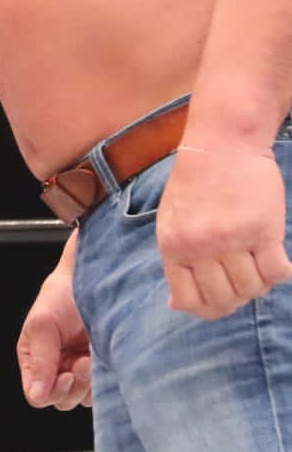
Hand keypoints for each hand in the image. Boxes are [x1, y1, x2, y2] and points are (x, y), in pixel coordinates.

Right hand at [16, 264, 91, 410]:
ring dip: (89, 382)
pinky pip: (101, 392)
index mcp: (33, 359)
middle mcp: (54, 369)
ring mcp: (78, 372)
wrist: (96, 282)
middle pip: (60, 400)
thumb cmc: (63, 295)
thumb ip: (39, 360)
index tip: (67, 373)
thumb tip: (36, 396)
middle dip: (73, 385)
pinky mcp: (100, 372)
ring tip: (92, 355)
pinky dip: (103, 380)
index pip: (37, 394)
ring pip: (81, 399)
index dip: (52, 390)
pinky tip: (102, 358)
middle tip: (83, 361)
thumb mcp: (43, 324)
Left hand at [158, 145, 291, 318]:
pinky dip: (281, 272)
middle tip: (242, 278)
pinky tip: (274, 255)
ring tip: (256, 262)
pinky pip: (277, 272)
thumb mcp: (171, 222)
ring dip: (259, 283)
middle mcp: (199, 245)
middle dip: (236, 298)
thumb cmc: (195, 183)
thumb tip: (175, 307)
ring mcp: (231, 238)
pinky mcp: (263, 229)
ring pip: (253, 289)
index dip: (208, 308)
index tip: (220, 299)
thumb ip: (176, 262)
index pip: (188, 300)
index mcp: (172, 245)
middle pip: (224, 299)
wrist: (221, 143)